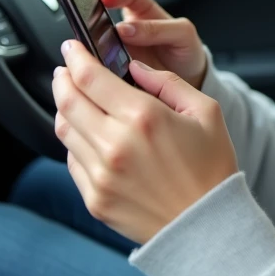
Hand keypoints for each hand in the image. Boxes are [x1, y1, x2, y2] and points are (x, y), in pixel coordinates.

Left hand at [53, 39, 237, 243]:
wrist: (207, 229)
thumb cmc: (211, 170)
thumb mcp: (205, 112)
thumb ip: (167, 82)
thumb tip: (135, 67)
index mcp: (143, 117)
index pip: (90, 77)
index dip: (75, 56)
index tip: (72, 47)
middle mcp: (115, 144)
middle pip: (68, 100)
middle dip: (62, 78)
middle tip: (66, 69)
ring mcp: (101, 174)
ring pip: (64, 130)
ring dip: (65, 108)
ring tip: (75, 99)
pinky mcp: (95, 198)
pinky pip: (72, 160)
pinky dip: (75, 141)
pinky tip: (89, 135)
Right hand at [101, 0, 207, 88]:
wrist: (189, 78)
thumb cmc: (184, 48)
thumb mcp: (181, 34)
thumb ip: (157, 28)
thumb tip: (124, 29)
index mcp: (144, 11)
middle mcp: (127, 28)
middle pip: (104, 18)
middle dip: (95, 21)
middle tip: (92, 29)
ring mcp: (120, 48)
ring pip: (100, 42)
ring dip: (95, 46)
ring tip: (94, 52)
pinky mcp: (117, 68)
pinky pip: (104, 65)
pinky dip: (100, 68)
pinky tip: (100, 72)